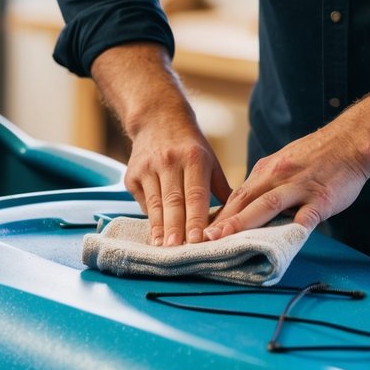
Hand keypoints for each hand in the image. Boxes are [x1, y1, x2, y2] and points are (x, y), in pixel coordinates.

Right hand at [126, 114, 232, 245]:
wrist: (157, 119)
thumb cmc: (190, 146)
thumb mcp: (210, 160)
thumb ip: (221, 188)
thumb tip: (237, 216)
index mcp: (193, 158)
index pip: (195, 194)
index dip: (195, 218)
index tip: (197, 240)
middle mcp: (169, 162)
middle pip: (173, 201)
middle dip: (175, 228)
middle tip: (177, 251)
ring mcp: (147, 168)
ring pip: (155, 204)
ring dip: (159, 228)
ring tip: (163, 248)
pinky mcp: (132, 175)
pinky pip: (143, 201)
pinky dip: (150, 219)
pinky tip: (155, 235)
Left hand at [204, 122, 368, 239]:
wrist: (352, 141)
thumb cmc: (318, 157)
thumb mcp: (284, 164)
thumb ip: (266, 185)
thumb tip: (245, 207)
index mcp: (267, 171)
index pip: (237, 195)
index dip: (218, 215)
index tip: (202, 231)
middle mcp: (278, 177)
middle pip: (244, 200)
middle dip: (221, 221)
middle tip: (201, 238)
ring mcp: (299, 187)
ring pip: (266, 205)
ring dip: (242, 222)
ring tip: (223, 238)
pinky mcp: (321, 199)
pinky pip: (305, 216)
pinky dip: (291, 228)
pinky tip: (279, 243)